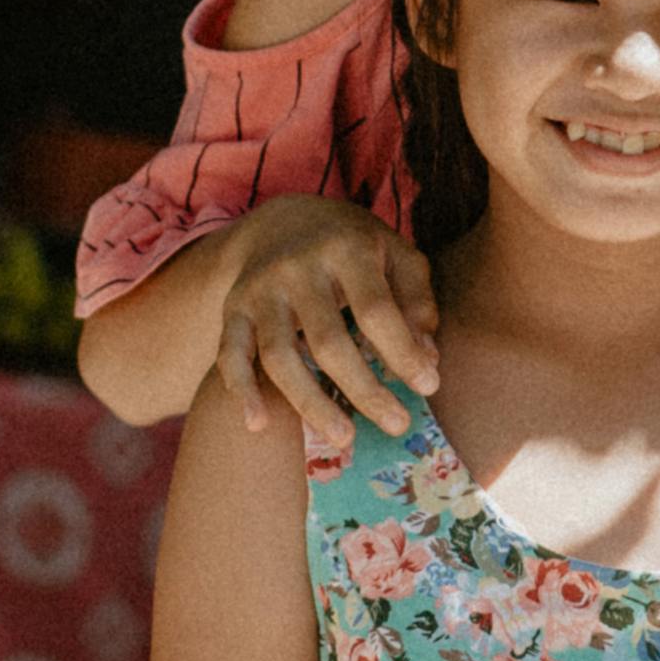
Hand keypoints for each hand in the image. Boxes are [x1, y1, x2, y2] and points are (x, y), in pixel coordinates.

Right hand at [215, 196, 441, 443]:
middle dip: (364, 388)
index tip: (428, 387)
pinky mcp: (233, 309)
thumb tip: (427, 360)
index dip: (401, 350)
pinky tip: (258, 425)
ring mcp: (260, 290)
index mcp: (345, 249)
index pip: (375, 308)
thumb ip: (415, 301)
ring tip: (345, 439)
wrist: (282, 221)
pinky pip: (230, 354)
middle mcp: (296, 268)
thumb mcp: (395, 254)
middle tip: (397, 424)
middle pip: (328, 340)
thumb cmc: (353, 248)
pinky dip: (241, 390)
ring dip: (311, 402)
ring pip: (279, 355)